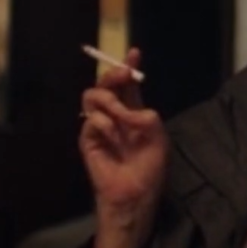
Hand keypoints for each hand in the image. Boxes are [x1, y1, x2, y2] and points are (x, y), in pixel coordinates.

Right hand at [79, 48, 166, 247]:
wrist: (135, 193)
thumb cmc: (150, 166)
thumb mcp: (158, 137)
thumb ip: (147, 118)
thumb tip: (130, 109)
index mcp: (134, 111)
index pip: (129, 84)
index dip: (129, 67)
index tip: (134, 53)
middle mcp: (115, 114)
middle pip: (106, 84)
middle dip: (113, 74)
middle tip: (123, 74)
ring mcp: (99, 126)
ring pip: (92, 96)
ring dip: (108, 99)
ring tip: (120, 113)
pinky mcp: (88, 140)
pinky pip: (90, 121)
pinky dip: (104, 123)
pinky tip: (113, 134)